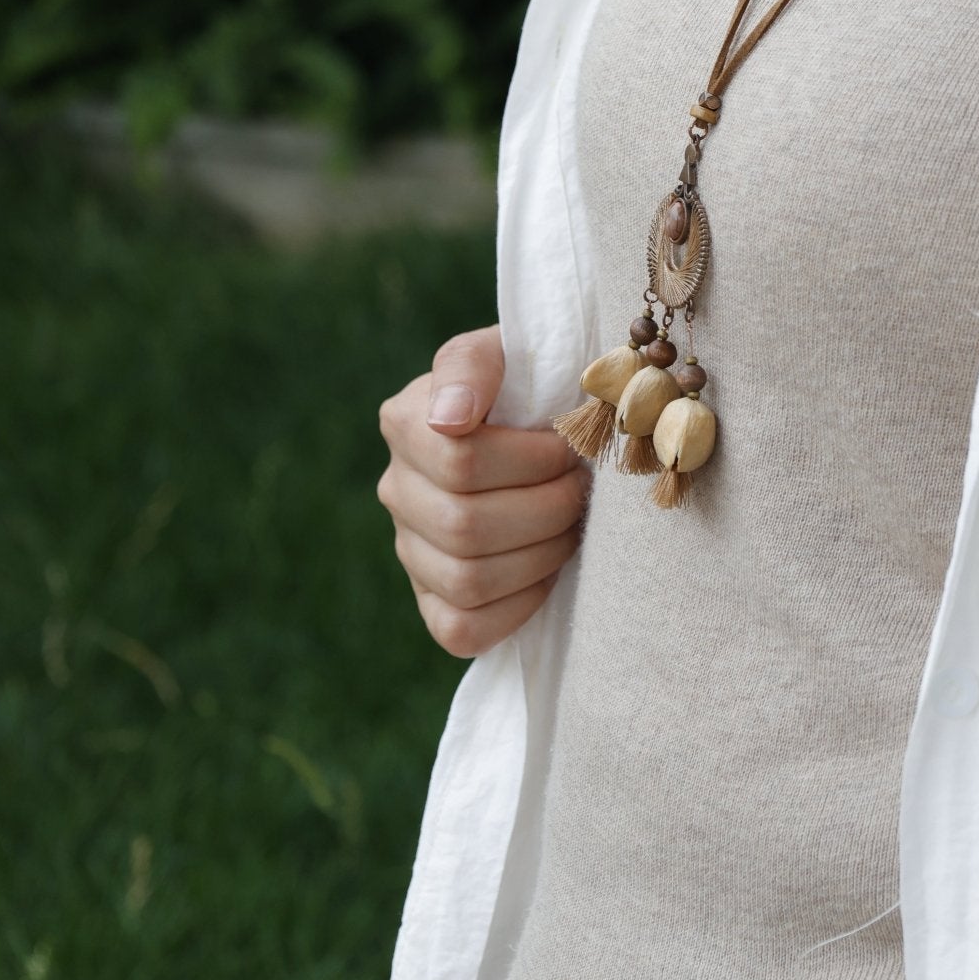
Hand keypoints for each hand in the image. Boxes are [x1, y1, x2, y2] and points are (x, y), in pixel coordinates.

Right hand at [377, 325, 588, 657]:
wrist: (555, 432)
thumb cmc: (537, 387)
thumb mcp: (510, 352)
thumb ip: (474, 365)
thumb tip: (449, 418)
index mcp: (406, 421)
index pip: (462, 460)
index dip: (533, 460)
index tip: (572, 443)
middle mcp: (396, 489)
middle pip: (466, 525)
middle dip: (546, 508)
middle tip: (582, 488)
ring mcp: (410, 551)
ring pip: (467, 579)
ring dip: (541, 554)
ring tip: (572, 525)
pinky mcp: (434, 602)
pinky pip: (461, 628)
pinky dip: (516, 606)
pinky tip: (546, 572)